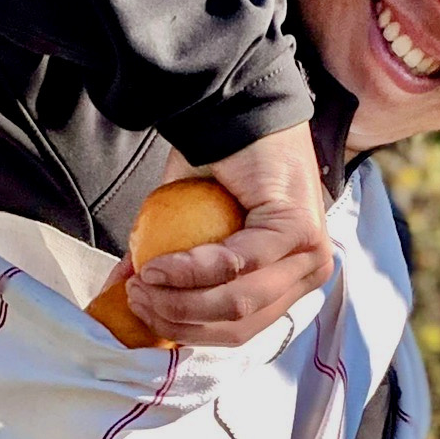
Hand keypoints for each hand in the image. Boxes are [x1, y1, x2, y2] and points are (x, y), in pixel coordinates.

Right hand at [123, 124, 332, 346]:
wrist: (235, 106)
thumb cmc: (216, 163)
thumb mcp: (184, 227)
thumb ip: (167, 271)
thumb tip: (129, 305)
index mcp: (288, 282)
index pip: (238, 330)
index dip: (184, 331)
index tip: (139, 313)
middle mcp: (307, 274)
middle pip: (237, 324)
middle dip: (177, 320)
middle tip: (134, 298)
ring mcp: (310, 254)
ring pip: (238, 303)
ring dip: (180, 300)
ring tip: (142, 283)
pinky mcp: (300, 231)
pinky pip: (238, 265)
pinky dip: (193, 270)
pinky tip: (160, 265)